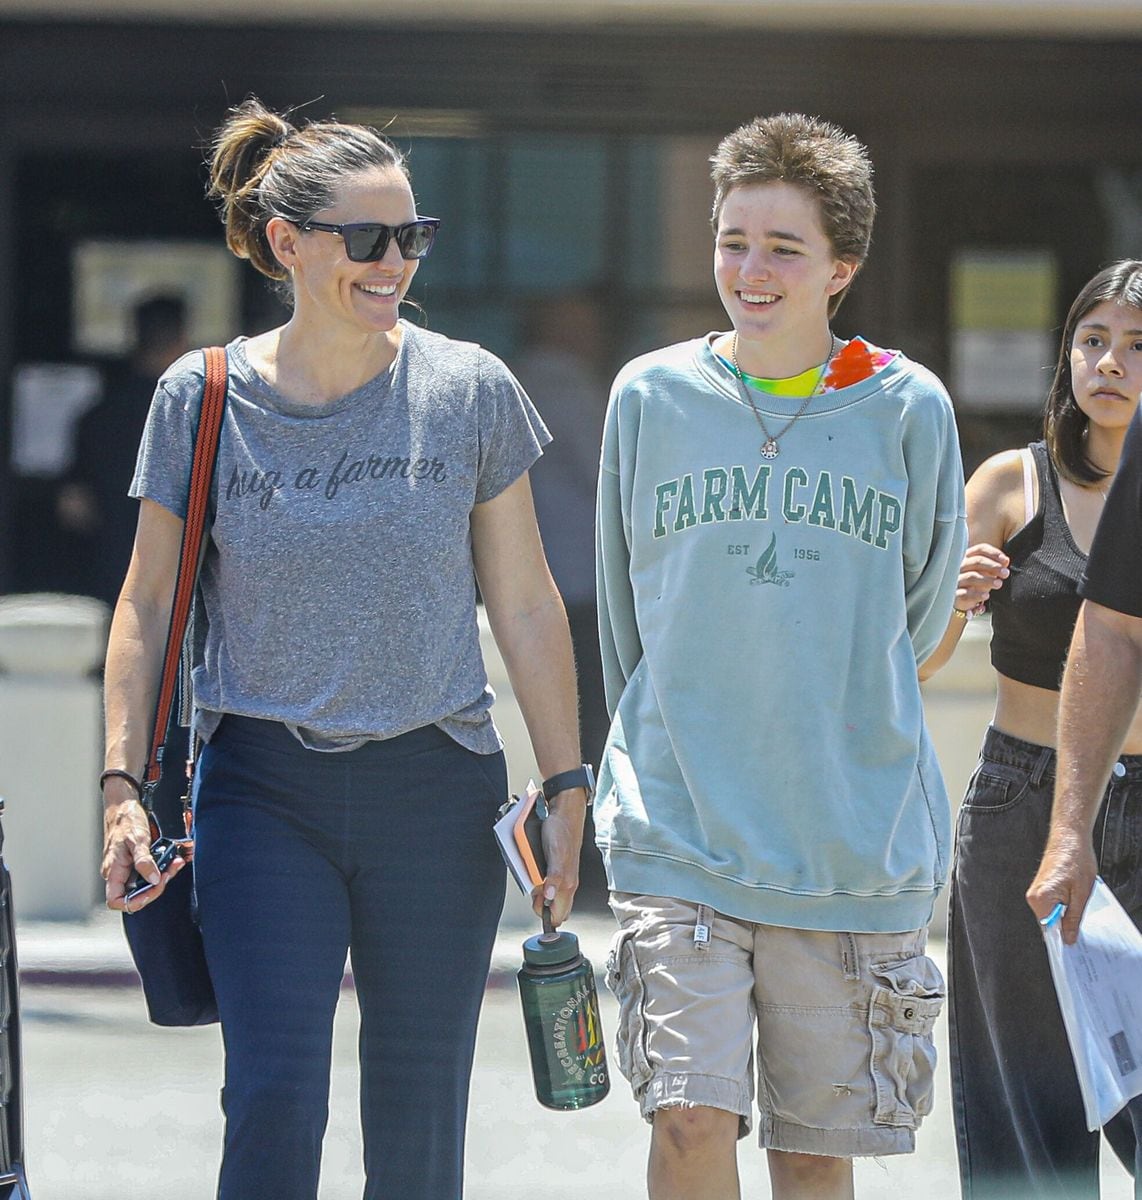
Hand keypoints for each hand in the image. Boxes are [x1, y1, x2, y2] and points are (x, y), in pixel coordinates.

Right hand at [101, 783, 183, 912]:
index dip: (136, 901)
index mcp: (113, 871)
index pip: (117, 901)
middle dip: (156, 885)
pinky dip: (161, 867)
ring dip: (162, 876)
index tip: (154, 887)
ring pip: (145, 883)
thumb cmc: (126, 820)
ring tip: (174, 863)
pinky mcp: (135, 861)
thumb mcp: (137, 839)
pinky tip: (171, 860)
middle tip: (171, 871)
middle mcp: (118, 873)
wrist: (124, 805)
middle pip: (136, 894)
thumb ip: (144, 860)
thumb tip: (153, 879)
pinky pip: (148, 871)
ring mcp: (127, 868)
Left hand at [532, 789, 587, 926]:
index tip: (535, 903)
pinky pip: (550, 883)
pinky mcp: (560, 868)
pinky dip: (540, 880)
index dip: (544, 915)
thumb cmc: (561, 830)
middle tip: (532, 888)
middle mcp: (568, 883)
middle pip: (555, 908)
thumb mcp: (554, 852)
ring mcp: (565, 876)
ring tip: (533, 876)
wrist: (565, 813)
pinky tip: (536, 869)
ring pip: (552, 896)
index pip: (558, 915)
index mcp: (568, 884)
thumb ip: (554, 876)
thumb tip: (549, 896)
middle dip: (540, 904)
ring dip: (539, 892)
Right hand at [955, 543, 1009, 614]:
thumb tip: (1005, 561)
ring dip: (987, 580)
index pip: (980, 550)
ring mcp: (956, 580)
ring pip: (971, 576)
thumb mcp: (986, 571)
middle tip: (1005, 573)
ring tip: (999, 584)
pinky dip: (976, 595)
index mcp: (968, 558)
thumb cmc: (976, 581)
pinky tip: (986, 596)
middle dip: (993, 566)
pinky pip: (964, 593)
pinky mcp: (955, 594)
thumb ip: (996, 565)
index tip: (1005, 561)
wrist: (961, 598)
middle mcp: (960, 566)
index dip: (993, 553)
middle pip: (976, 561)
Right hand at [1026, 829, 1096, 945]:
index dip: (1062, 940)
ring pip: (1050, 915)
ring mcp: (1035, 892)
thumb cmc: (1076, 860)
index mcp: (1041, 899)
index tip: (1072, 948)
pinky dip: (1062, 907)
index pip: (1049, 931)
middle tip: (1082, 923)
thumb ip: (1073, 919)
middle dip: (1065, 926)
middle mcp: (1033, 896)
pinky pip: (1050, 906)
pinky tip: (1073, 898)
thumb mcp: (1082, 894)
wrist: (1069, 838)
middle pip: (1049, 924)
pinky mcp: (1039, 888)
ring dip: (1065, 915)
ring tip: (1078, 902)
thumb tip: (1068, 939)